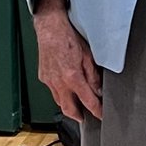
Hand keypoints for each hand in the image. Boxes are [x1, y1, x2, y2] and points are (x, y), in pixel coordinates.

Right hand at [32, 0, 102, 120]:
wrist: (50, 27)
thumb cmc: (68, 37)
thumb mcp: (88, 55)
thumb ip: (93, 75)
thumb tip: (98, 89)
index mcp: (73, 77)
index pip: (87, 101)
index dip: (96, 111)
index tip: (102, 115)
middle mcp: (59, 82)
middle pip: (69, 110)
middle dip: (79, 117)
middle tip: (87, 118)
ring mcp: (49, 81)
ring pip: (59, 102)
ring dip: (69, 106)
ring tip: (77, 106)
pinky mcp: (43, 77)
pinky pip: (53, 91)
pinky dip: (61, 94)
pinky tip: (66, 89)